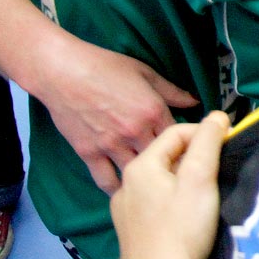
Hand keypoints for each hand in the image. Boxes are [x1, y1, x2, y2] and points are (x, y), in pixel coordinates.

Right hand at [36, 40, 199, 193]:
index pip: (180, 137)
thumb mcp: (145, 73)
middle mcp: (135, 132)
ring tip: (153, 183)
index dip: (186, 145)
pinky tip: (125, 191)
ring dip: (145, 179)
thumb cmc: (105, 67)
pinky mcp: (88, 153)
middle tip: (174, 171)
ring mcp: (111, 145)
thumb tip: (195, 102)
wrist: (63, 72)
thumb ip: (172, 92)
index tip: (188, 150)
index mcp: (153, 111)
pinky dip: (117, 188)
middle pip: (162, 160)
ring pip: (136, 173)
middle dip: (169, 165)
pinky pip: (105, 180)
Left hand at [112, 113, 228, 258]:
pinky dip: (172, 198)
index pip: (176, 131)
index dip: (206, 132)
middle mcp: (125, 184)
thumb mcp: (200, 177)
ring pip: (160, 179)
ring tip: (206, 191)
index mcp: (140, 166)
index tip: (230, 143)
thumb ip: (208, 141)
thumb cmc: (182, 227)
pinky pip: (153, 201)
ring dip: (184, 177)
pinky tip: (185, 214)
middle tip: (220, 168)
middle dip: (196, 155)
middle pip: (167, 155)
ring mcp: (124, 210)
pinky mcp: (129, 230)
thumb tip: (217, 115)